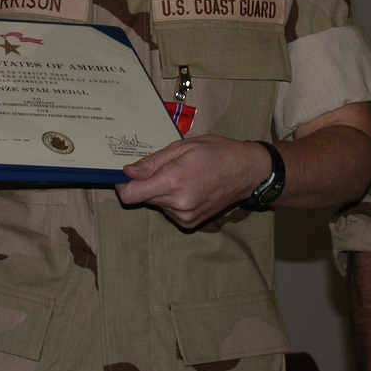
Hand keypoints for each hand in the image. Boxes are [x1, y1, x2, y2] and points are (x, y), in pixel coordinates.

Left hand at [115, 136, 269, 228]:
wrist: (246, 172)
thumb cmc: (216, 153)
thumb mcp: (183, 147)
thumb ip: (152, 162)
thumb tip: (128, 172)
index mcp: (173, 182)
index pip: (131, 194)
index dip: (124, 184)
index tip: (127, 175)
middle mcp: (177, 204)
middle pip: (143, 197)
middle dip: (147, 183)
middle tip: (167, 167)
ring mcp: (185, 216)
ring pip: (156, 204)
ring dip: (161, 191)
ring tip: (184, 176)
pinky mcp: (190, 223)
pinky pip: (169, 211)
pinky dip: (172, 200)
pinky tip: (189, 188)